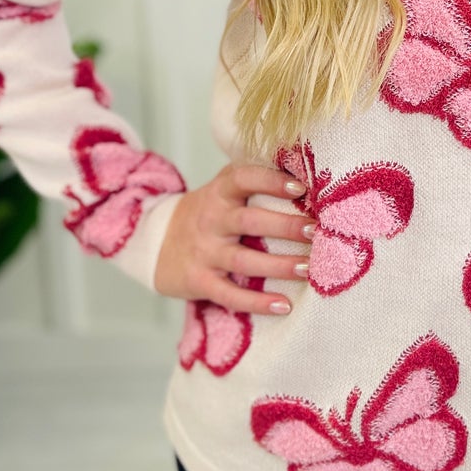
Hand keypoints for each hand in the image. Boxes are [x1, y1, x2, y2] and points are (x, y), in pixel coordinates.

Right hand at [152, 161, 316, 311]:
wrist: (155, 242)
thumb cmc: (207, 212)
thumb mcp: (222, 188)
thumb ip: (253, 176)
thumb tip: (300, 164)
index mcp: (220, 192)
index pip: (243, 179)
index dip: (271, 181)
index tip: (300, 188)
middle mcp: (211, 220)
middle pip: (249, 221)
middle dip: (285, 227)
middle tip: (315, 231)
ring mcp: (204, 252)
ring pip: (243, 260)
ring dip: (279, 266)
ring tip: (309, 269)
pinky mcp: (199, 281)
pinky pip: (229, 295)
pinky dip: (257, 303)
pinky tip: (284, 305)